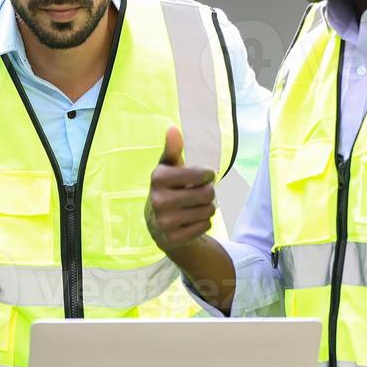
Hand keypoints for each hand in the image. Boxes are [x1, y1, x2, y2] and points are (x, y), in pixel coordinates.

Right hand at [146, 125, 217, 252]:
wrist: (157, 224)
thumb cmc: (168, 188)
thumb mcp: (168, 167)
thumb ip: (172, 149)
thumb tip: (172, 128)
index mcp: (158, 178)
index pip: (201, 174)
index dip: (208, 175)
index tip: (205, 176)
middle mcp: (159, 200)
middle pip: (207, 194)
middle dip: (208, 193)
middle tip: (200, 194)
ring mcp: (165, 221)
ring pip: (208, 211)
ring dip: (207, 208)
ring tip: (195, 207)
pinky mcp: (173, 238)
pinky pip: (205, 226)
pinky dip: (203, 223)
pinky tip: (191, 220)